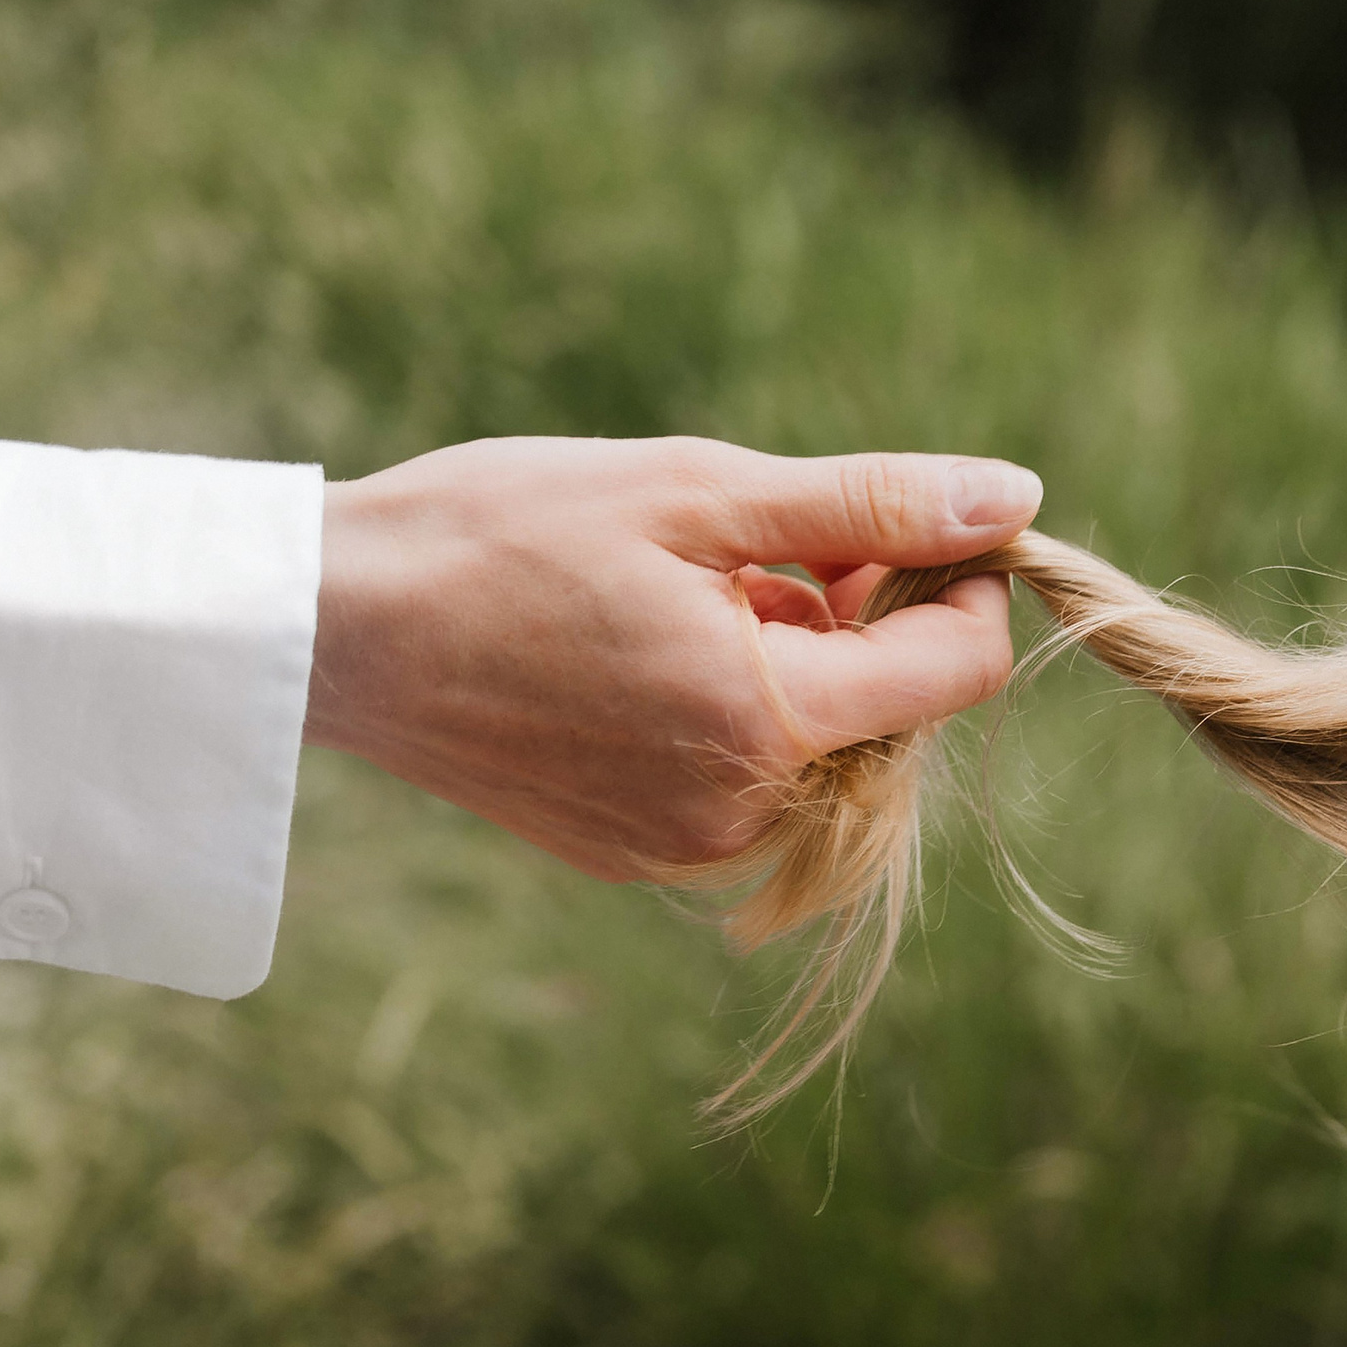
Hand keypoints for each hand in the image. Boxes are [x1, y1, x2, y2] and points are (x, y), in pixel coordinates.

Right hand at [304, 435, 1033, 880]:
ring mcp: (683, 846)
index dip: (963, 584)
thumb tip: (1016, 496)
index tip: (915, 523)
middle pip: (892, 714)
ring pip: (818, 750)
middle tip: (778, 543)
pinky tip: (652, 648)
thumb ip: (866, 504)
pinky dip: (738, 712)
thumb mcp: (697, 492)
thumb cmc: (499, 534)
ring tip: (696, 590)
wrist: (330, 629)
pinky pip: (744, 782)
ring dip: (801, 666)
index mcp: (765, 721)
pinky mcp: (634, 854)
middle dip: (870, 622)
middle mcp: (738, 812)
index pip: (956, 672)